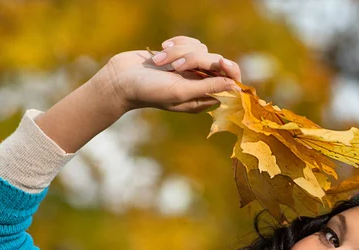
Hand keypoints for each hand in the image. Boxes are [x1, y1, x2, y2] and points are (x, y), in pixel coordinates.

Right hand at [96, 35, 241, 113]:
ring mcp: (191, 69)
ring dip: (179, 52)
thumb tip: (235, 87)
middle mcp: (200, 84)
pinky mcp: (181, 55)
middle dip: (194, 59)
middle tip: (176, 66)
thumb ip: (208, 88)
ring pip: (200, 49)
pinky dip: (176, 44)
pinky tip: (160, 52)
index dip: (230, 71)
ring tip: (160, 62)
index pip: (231, 83)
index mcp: (204, 98)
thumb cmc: (150, 91)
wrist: (122, 78)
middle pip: (215, 62)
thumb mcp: (181, 92)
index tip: (221, 63)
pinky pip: (189, 42)